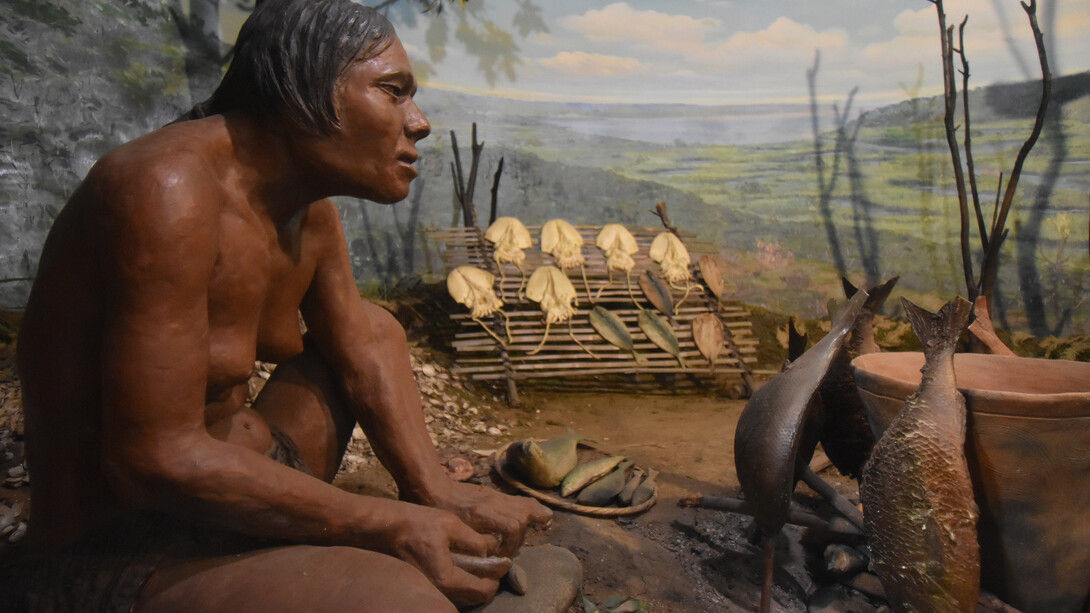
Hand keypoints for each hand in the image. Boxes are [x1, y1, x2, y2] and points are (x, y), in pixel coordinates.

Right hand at [381, 503, 509, 605]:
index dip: (497, 577)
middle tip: (496, 565)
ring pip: (463, 597)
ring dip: (476, 584)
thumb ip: (475, 540)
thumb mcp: (450, 524)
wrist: (384, 528)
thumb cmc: (415, 523)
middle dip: (489, 583)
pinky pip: (451, 591)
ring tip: (483, 564)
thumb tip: (490, 551)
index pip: (483, 590)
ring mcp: (430, 590)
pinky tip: (466, 565)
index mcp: (446, 578)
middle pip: (475, 599)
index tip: (504, 561)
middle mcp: (438, 591)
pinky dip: (463, 583)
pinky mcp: (425, 585)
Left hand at [422, 480, 552, 556]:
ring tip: (527, 533)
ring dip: (530, 522)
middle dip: (520, 538)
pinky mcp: (497, 495)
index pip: (513, 526)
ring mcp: (496, 496)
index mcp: (481, 512)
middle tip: (508, 548)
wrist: (434, 488)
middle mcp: (492, 502)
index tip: (500, 554)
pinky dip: (532, 510)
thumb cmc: (439, 513)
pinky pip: (522, 501)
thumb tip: (496, 552)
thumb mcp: (453, 530)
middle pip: (522, 517)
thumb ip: (476, 542)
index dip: (512, 544)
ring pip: (526, 506)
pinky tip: (537, 517)